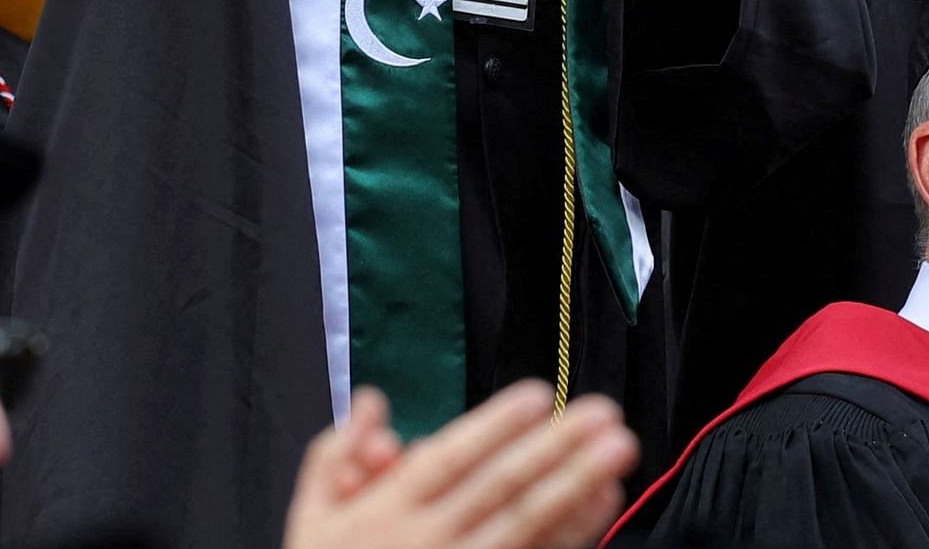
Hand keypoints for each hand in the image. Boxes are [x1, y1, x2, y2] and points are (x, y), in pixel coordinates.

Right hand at [281, 385, 637, 548]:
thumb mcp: (310, 515)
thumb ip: (336, 453)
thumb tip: (374, 403)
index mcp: (386, 512)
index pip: (449, 460)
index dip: (494, 426)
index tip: (539, 395)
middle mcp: (430, 540)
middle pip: (501, 488)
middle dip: (555, 447)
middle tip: (603, 413)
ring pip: (528, 524)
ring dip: (577, 485)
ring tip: (618, 449)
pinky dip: (574, 531)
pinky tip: (601, 500)